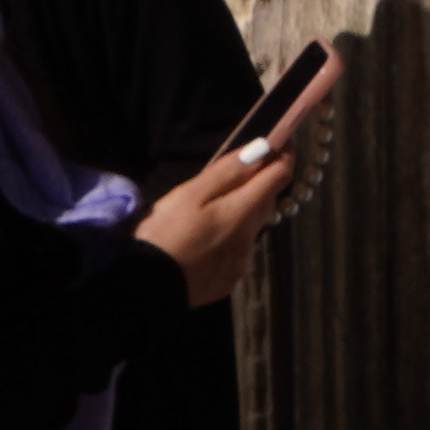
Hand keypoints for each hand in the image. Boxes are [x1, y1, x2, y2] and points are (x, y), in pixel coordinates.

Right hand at [144, 50, 341, 303]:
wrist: (145, 289)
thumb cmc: (163, 234)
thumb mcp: (189, 194)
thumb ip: (228, 172)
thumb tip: (262, 149)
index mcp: (242, 212)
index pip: (280, 176)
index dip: (283, 155)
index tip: (280, 140)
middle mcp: (250, 239)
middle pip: (268, 202)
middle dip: (262, 183)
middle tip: (242, 170)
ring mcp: (240, 263)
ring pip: (252, 227)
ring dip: (245, 212)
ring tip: (215, 207)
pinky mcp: (228, 281)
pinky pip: (238, 251)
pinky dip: (231, 238)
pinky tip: (206, 239)